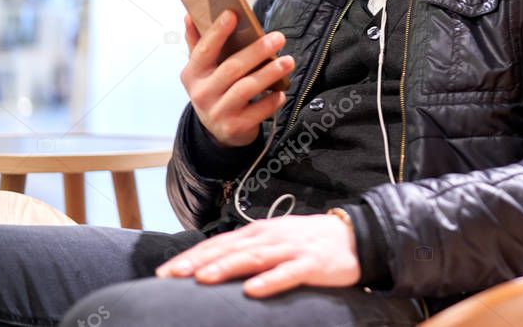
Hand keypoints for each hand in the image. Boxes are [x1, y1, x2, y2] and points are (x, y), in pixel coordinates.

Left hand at [154, 214, 360, 296]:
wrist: (357, 236)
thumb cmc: (310, 243)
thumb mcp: (277, 241)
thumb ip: (250, 251)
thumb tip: (214, 267)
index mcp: (261, 231)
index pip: (220, 243)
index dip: (192, 256)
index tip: (165, 272)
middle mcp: (273, 236)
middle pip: (230, 248)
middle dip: (199, 262)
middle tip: (171, 276)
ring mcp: (293, 248)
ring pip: (254, 257)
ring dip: (227, 267)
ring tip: (202, 279)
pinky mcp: (313, 263)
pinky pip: (289, 273)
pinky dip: (271, 280)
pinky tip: (253, 290)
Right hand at [179, 10, 294, 147]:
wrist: (217, 131)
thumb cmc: (214, 90)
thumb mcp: (202, 70)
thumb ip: (198, 43)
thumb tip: (190, 16)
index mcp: (192, 74)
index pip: (204, 50)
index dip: (217, 32)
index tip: (233, 14)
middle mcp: (202, 94)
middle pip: (231, 68)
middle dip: (256, 51)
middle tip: (278, 37)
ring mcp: (218, 112)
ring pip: (246, 88)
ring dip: (269, 73)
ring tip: (288, 61)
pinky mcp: (235, 127)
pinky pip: (259, 111)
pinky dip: (272, 100)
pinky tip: (282, 92)